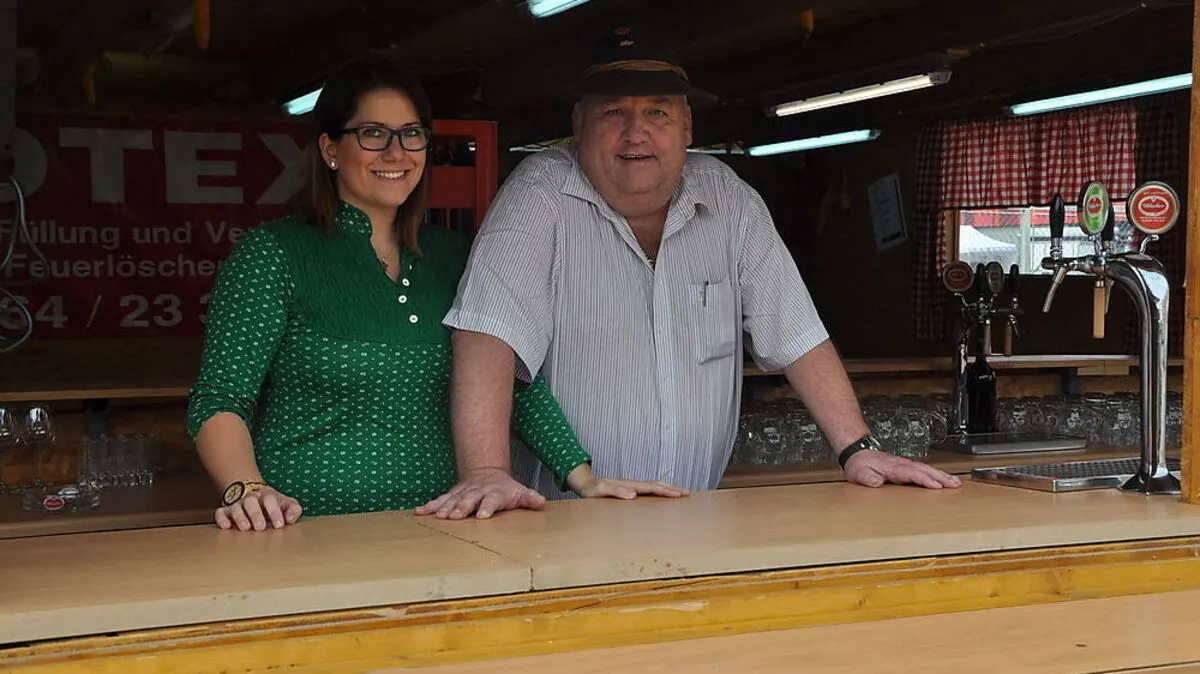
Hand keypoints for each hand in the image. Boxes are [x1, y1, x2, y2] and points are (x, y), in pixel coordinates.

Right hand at [215, 487, 302, 530]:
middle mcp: (251, 498)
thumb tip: (290, 519)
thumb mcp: (286, 504)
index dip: (275, 511)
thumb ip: (293, 509)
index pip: (270, 499)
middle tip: (261, 527)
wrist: (253, 493)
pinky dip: (222, 518)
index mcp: (267, 495)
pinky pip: (220, 512)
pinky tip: (226, 526)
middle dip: (256, 514)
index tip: (280, 524)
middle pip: (251, 502)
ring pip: (236, 507)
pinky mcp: (226, 511)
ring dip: (240, 517)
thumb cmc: (273, 504)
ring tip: (245, 528)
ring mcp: (237, 504)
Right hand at [414, 468, 545, 519]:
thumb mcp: (520, 492)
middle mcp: (477, 492)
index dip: (487, 507)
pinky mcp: (453, 495)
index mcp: (494, 493)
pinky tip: (420, 512)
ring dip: (444, 507)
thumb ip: (529, 498)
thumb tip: (541, 502)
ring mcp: (463, 493)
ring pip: (452, 499)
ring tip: (437, 516)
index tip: (482, 515)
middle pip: (469, 500)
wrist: (487, 473)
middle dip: (461, 507)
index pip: (492, 500)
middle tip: (454, 516)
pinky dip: (430, 506)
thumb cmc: (505, 488)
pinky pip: (440, 500)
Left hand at [566, 464, 688, 499]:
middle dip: (672, 488)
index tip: (678, 494)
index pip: (652, 487)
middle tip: (687, 492)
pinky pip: (649, 490)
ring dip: (668, 488)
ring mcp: (633, 486)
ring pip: (655, 486)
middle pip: (657, 484)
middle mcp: (634, 484)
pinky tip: (664, 496)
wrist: (586, 484)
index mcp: (630, 485)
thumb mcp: (601, 491)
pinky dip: (660, 491)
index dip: (665, 491)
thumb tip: (632, 495)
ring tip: (681, 492)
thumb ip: (616, 491)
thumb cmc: (593, 490)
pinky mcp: (631, 490)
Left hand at [844, 451, 961, 488]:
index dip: (925, 479)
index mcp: (893, 467)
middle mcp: (902, 464)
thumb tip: (876, 483)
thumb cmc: (859, 464)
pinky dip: (936, 474)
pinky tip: (942, 480)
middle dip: (941, 477)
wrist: (858, 453)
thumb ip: (867, 478)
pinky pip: (924, 470)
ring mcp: (905, 465)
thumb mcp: (858, 473)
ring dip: (942, 475)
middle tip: (955, 484)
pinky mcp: (906, 467)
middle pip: (925, 470)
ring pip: (927, 469)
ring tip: (955, 483)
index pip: (913, 473)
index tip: (937, 486)